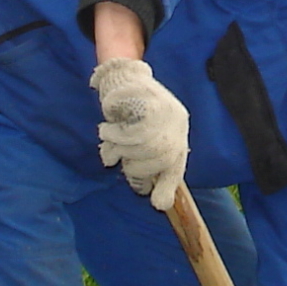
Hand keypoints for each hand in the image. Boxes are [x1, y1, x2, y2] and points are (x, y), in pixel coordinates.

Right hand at [89, 58, 189, 209]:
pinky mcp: (140, 91)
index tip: (152, 199)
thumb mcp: (151, 145)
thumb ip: (154, 173)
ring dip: (117, 144)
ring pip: (139, 137)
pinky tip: (107, 123)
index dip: (164, 183)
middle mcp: (174, 117)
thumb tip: (161, 205)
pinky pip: (124, 119)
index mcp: (179, 131)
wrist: (127, 79)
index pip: (174, 163)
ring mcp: (159, 103)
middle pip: (156, 153)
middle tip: (118, 158)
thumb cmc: (138, 118)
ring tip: (108, 137)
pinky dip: (111, 127)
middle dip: (133, 163)